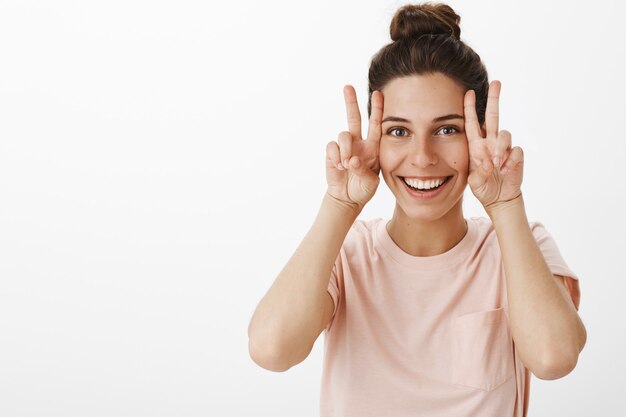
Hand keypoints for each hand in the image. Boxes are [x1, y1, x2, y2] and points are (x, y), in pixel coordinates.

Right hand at [325, 85, 382, 210]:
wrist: (347, 198)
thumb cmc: (363, 189)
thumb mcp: (370, 182)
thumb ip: (363, 170)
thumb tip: (351, 160)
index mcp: (373, 147)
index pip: (376, 125)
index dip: (377, 109)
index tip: (378, 93)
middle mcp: (358, 143)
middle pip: (354, 118)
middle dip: (351, 102)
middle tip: (347, 87)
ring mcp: (344, 147)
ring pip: (343, 134)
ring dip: (346, 149)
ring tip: (346, 164)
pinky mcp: (332, 153)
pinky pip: (332, 146)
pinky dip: (335, 156)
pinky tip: (339, 166)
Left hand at [464, 80, 523, 211]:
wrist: (498, 198)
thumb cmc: (483, 187)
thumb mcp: (474, 180)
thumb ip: (479, 170)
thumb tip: (489, 162)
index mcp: (476, 145)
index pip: (472, 123)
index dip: (470, 108)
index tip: (468, 93)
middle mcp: (490, 142)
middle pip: (493, 116)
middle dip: (494, 99)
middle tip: (497, 82)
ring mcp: (504, 148)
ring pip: (505, 134)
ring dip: (500, 148)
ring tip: (496, 165)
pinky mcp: (516, 155)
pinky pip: (515, 150)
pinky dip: (509, 161)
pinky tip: (505, 170)